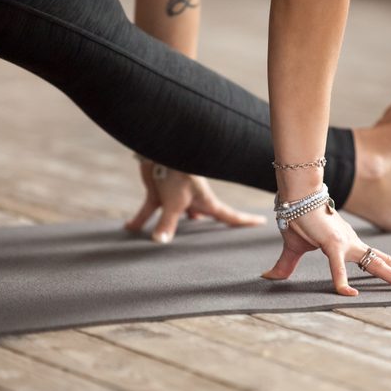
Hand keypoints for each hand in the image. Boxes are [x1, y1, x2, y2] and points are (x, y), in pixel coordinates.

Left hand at [124, 159, 266, 242]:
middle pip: (202, 220)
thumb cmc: (176, 171)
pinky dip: (140, 220)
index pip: (230, 217)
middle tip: (214, 242)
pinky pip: (149, 211)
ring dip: (166, 227)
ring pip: (172, 218)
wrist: (158, 147)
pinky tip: (129, 228)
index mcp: (206, 203)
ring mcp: (176, 198)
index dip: (246, 221)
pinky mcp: (159, 193)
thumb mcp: (174, 202)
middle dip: (206, 230)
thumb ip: (167, 224)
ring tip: (162, 241)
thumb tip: (160, 243)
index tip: (261, 222)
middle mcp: (193, 202)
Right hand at [261, 204, 390, 295]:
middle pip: (388, 263)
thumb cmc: (296, 218)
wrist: (294, 194)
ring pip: (378, 264)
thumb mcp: (294, 249)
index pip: (379, 260)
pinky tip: (348, 296)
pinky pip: (337, 267)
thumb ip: (287, 265)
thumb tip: (269, 278)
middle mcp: (354, 245)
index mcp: (349, 245)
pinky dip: (341, 282)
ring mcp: (345, 244)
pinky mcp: (330, 244)